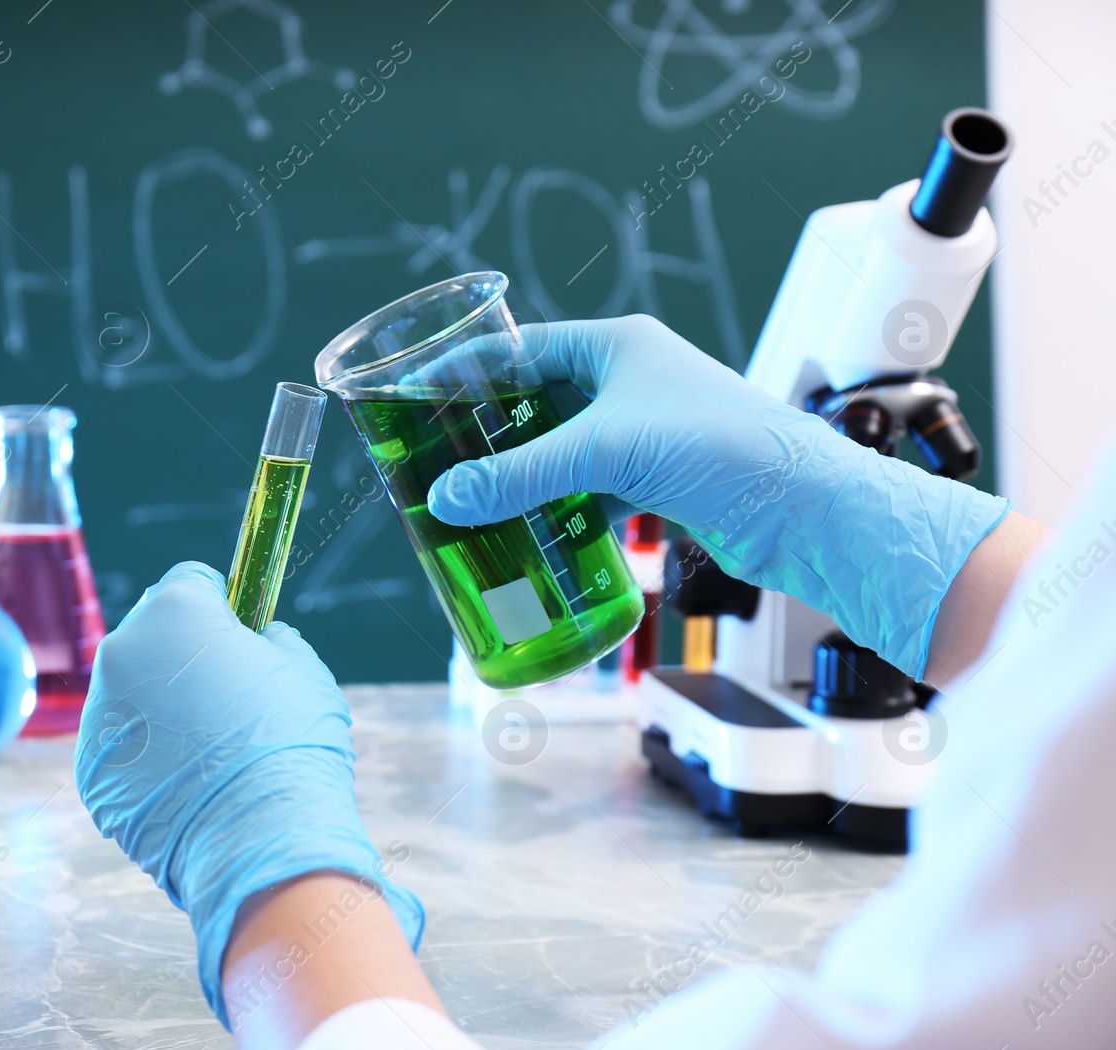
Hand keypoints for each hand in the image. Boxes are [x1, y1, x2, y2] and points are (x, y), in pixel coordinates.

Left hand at [74, 562, 423, 1026]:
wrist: (260, 835)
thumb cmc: (290, 741)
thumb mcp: (302, 667)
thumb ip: (269, 639)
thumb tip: (256, 640)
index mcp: (173, 610)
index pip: (192, 580)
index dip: (223, 605)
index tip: (241, 634)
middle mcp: (121, 650)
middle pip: (154, 634)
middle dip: (185, 656)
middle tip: (231, 698)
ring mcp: (99, 712)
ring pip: (133, 693)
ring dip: (163, 708)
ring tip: (212, 752)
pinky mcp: (90, 768)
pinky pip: (121, 747)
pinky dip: (147, 758)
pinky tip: (188, 783)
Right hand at [425, 315, 1008, 678]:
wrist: (805, 509)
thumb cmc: (720, 450)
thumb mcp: (606, 452)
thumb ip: (520, 476)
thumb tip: (444, 501)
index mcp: (617, 345)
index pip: (518, 350)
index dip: (462, 372)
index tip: (411, 396)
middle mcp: (629, 380)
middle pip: (533, 403)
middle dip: (483, 435)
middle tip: (431, 463)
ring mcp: (644, 431)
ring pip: (559, 451)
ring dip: (518, 478)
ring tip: (467, 505)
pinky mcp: (657, 479)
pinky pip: (586, 490)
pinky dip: (555, 510)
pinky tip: (526, 537)